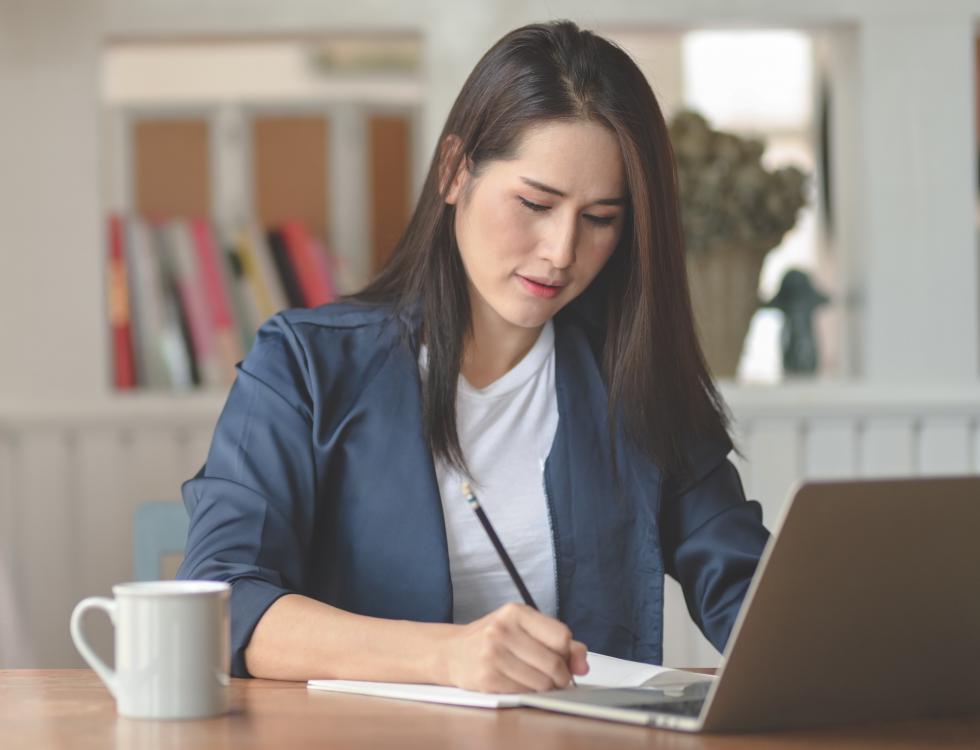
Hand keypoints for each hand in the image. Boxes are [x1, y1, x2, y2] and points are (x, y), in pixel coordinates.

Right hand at [441, 602, 588, 692]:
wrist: (452, 652)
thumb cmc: (494, 639)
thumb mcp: (524, 629)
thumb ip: (558, 642)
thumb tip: (582, 664)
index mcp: (516, 612)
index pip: (561, 635)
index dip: (567, 652)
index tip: (561, 658)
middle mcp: (502, 629)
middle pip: (553, 662)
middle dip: (561, 676)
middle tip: (556, 678)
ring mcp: (493, 654)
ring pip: (541, 682)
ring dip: (546, 687)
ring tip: (537, 680)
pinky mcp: (487, 678)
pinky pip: (524, 692)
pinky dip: (529, 693)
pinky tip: (520, 684)